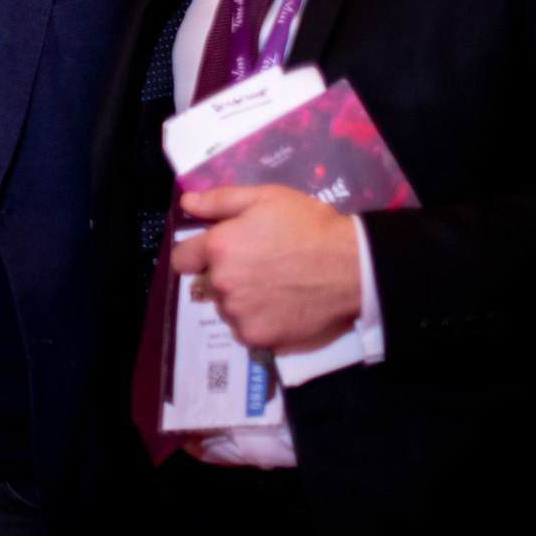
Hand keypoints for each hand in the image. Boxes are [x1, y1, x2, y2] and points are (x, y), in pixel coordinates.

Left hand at [173, 184, 360, 351]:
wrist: (353, 266)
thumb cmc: (310, 226)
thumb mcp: (265, 198)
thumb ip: (219, 201)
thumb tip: (186, 202)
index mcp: (218, 247)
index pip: (182, 259)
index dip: (196, 255)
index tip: (214, 255)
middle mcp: (222, 283)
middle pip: (207, 285)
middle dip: (225, 277)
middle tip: (258, 268)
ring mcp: (241, 314)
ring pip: (227, 309)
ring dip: (240, 302)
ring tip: (273, 288)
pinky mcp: (260, 337)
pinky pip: (246, 331)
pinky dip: (257, 323)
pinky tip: (280, 307)